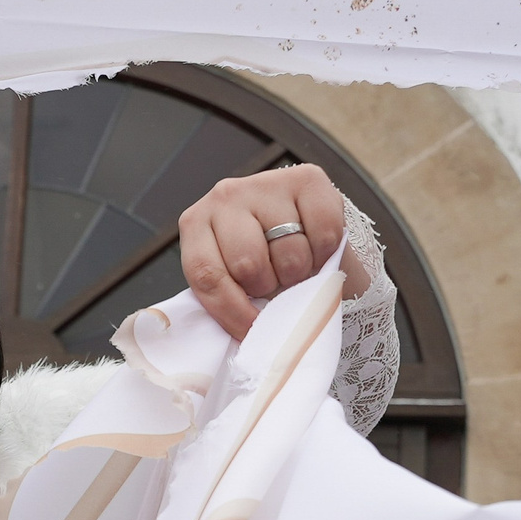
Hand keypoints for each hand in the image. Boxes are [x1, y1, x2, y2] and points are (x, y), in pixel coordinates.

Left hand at [178, 162, 371, 342]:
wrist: (301, 227)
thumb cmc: (260, 260)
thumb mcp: (232, 280)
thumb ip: (228, 299)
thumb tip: (246, 341)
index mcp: (196, 223)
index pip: (207, 276)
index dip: (231, 312)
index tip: (251, 333)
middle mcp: (225, 195)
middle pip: (249, 264)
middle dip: (268, 288)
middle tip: (275, 285)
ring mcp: (266, 182)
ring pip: (289, 254)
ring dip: (298, 274)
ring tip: (295, 267)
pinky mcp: (309, 178)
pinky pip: (324, 234)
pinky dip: (325, 253)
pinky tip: (315, 247)